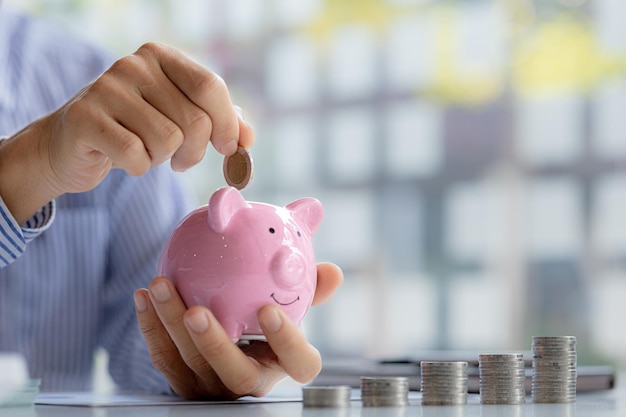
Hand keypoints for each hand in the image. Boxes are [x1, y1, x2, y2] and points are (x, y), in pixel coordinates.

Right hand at [0, 42, 253, 223]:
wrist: (71, 144)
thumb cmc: (134, 130)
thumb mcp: (178, 117)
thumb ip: (219, 120)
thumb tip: (248, 138)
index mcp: (160, 56)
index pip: (211, 87)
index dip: (227, 124)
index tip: (227, 147)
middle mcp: (133, 65)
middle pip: (194, 121)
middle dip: (195, 152)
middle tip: (179, 160)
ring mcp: (106, 88)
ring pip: (168, 141)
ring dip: (162, 160)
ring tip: (145, 151)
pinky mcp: (85, 118)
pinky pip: (137, 156)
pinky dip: (138, 168)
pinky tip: (125, 159)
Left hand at [133, 263, 342, 399]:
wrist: (230, 329)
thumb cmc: (264, 312)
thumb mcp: (289, 300)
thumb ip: (310, 285)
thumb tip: (333, 271)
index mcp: (285, 362)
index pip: (300, 363)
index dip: (287, 342)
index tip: (269, 310)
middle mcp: (251, 380)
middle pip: (236, 374)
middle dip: (214, 344)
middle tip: (198, 310)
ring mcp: (214, 386)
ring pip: (191, 363)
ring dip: (172, 324)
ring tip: (161, 284)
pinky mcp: (183, 381)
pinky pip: (164, 357)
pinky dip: (151, 326)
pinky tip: (144, 295)